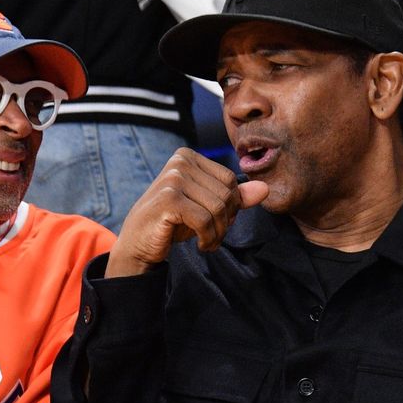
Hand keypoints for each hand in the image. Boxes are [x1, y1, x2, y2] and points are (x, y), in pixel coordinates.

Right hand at [106, 148, 267, 276]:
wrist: (138, 243)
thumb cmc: (172, 222)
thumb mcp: (205, 207)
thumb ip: (234, 197)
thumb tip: (265, 189)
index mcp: (188, 156)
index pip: (230, 179)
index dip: (232, 206)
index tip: (219, 223)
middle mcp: (179, 162)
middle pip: (226, 193)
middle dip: (226, 221)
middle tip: (214, 237)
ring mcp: (173, 179)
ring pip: (218, 208)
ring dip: (218, 233)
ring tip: (208, 243)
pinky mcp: (168, 200)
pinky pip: (205, 221)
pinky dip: (208, 238)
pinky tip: (201, 246)